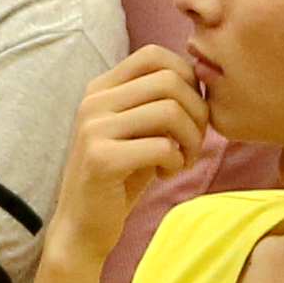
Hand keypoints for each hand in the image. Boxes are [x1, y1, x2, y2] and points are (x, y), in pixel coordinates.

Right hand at [54, 45, 209, 259]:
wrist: (82, 227)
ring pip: (170, 111)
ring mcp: (94, 129)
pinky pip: (162, 146)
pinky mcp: (102, 159)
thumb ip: (158, 101)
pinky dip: (177, 162)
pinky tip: (166, 174)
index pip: (154, 55)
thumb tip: (201, 76)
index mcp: (100, 88)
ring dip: (191, 139)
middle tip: (194, 142)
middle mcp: (93, 101)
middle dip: (198, 112)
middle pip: (170, 81)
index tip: (191, 110)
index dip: (186, 77)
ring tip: (183, 160)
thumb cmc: (120, 177)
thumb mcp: (137, 131)